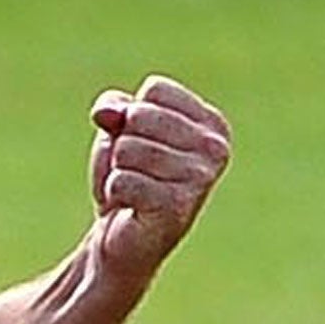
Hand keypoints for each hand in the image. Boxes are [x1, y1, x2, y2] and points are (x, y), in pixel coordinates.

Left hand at [88, 74, 230, 278]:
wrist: (120, 233)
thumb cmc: (126, 174)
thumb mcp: (117, 130)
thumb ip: (114, 107)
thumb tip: (108, 114)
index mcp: (212, 124)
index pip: (156, 90)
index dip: (132, 113)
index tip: (140, 140)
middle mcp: (216, 149)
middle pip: (140, 116)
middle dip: (121, 141)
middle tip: (134, 169)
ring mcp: (200, 179)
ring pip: (128, 149)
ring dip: (117, 169)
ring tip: (134, 188)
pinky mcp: (178, 207)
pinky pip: (122, 180)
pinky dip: (115, 191)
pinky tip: (131, 206)